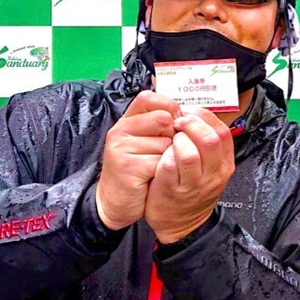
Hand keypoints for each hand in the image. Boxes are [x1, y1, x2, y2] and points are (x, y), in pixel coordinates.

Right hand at [96, 91, 180, 230]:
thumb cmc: (135, 170)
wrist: (116, 201)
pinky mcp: (127, 167)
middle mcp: (120, 131)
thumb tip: (184, 114)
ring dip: (169, 157)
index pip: (147, 98)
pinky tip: (154, 177)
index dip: (167, 106)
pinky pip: (161, 162)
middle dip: (173, 136)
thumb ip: (158, 126)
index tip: (176, 119)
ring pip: (165, 143)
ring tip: (156, 166)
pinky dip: (164, 171)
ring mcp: (121, 148)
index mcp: (126, 122)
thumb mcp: (143, 142)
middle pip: (162, 120)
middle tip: (166, 151)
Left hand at [144, 108, 234, 243]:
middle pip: (209, 140)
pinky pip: (169, 165)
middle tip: (177, 122)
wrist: (181, 224)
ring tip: (170, 139)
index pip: (222, 132)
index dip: (204, 117)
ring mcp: (194, 184)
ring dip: (176, 140)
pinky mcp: (173, 191)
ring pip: (189, 153)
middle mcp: (214, 175)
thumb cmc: (193, 191)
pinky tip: (161, 153)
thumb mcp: (210, 169)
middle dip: (190, 124)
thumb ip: (207, 144)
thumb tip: (194, 114)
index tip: (190, 113)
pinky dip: (164, 154)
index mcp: (224, 164)